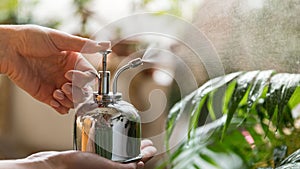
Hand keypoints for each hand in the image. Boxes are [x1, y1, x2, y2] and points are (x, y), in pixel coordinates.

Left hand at [0, 25, 109, 113]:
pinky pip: (61, 108)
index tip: (69, 74)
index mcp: (75, 62)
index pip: (90, 76)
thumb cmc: (31, 39)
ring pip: (75, 101)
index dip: (83, 78)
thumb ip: (83, 45)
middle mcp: (69, 75)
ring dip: (69, 100)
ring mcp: (59, 86)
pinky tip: (52, 98)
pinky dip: (60, 107)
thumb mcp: (60, 39)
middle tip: (64, 86)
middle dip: (77, 92)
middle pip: (85, 91)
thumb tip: (104, 45)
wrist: (9, 49)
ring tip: (56, 91)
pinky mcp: (47, 96)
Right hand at [0, 140, 156, 168]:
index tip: (152, 147)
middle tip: (144, 142)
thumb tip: (140, 165)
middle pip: (127, 158)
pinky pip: (101, 149)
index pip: (134, 165)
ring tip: (130, 134)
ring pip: (116, 153)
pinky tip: (108, 132)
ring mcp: (98, 164)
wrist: (54, 165)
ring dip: (124, 144)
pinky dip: (107, 141)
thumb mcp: (106, 168)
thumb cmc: (77, 168)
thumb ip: (124, 167)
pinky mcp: (88, 158)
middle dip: (137, 149)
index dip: (145, 156)